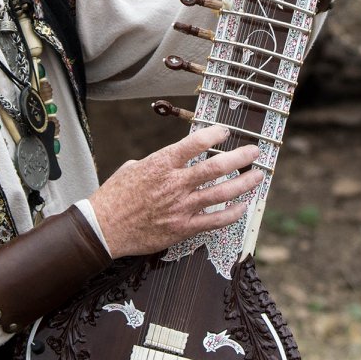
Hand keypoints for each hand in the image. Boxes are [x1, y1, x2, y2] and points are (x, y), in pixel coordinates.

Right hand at [89, 124, 259, 258]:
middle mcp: (175, 184)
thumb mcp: (131, 169)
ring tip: (257, 176)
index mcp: (161, 164)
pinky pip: (215, 220)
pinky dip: (232, 213)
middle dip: (240, 157)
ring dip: (244, 183)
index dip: (215, 134)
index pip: (195, 142)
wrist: (103, 228)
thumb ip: (155, 163)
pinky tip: (242, 206)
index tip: (226, 131)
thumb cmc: (114, 197)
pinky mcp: (183, 228)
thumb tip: (167, 161)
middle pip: (216, 167)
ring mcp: (181, 207)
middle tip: (255, 152)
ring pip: (222, 193)